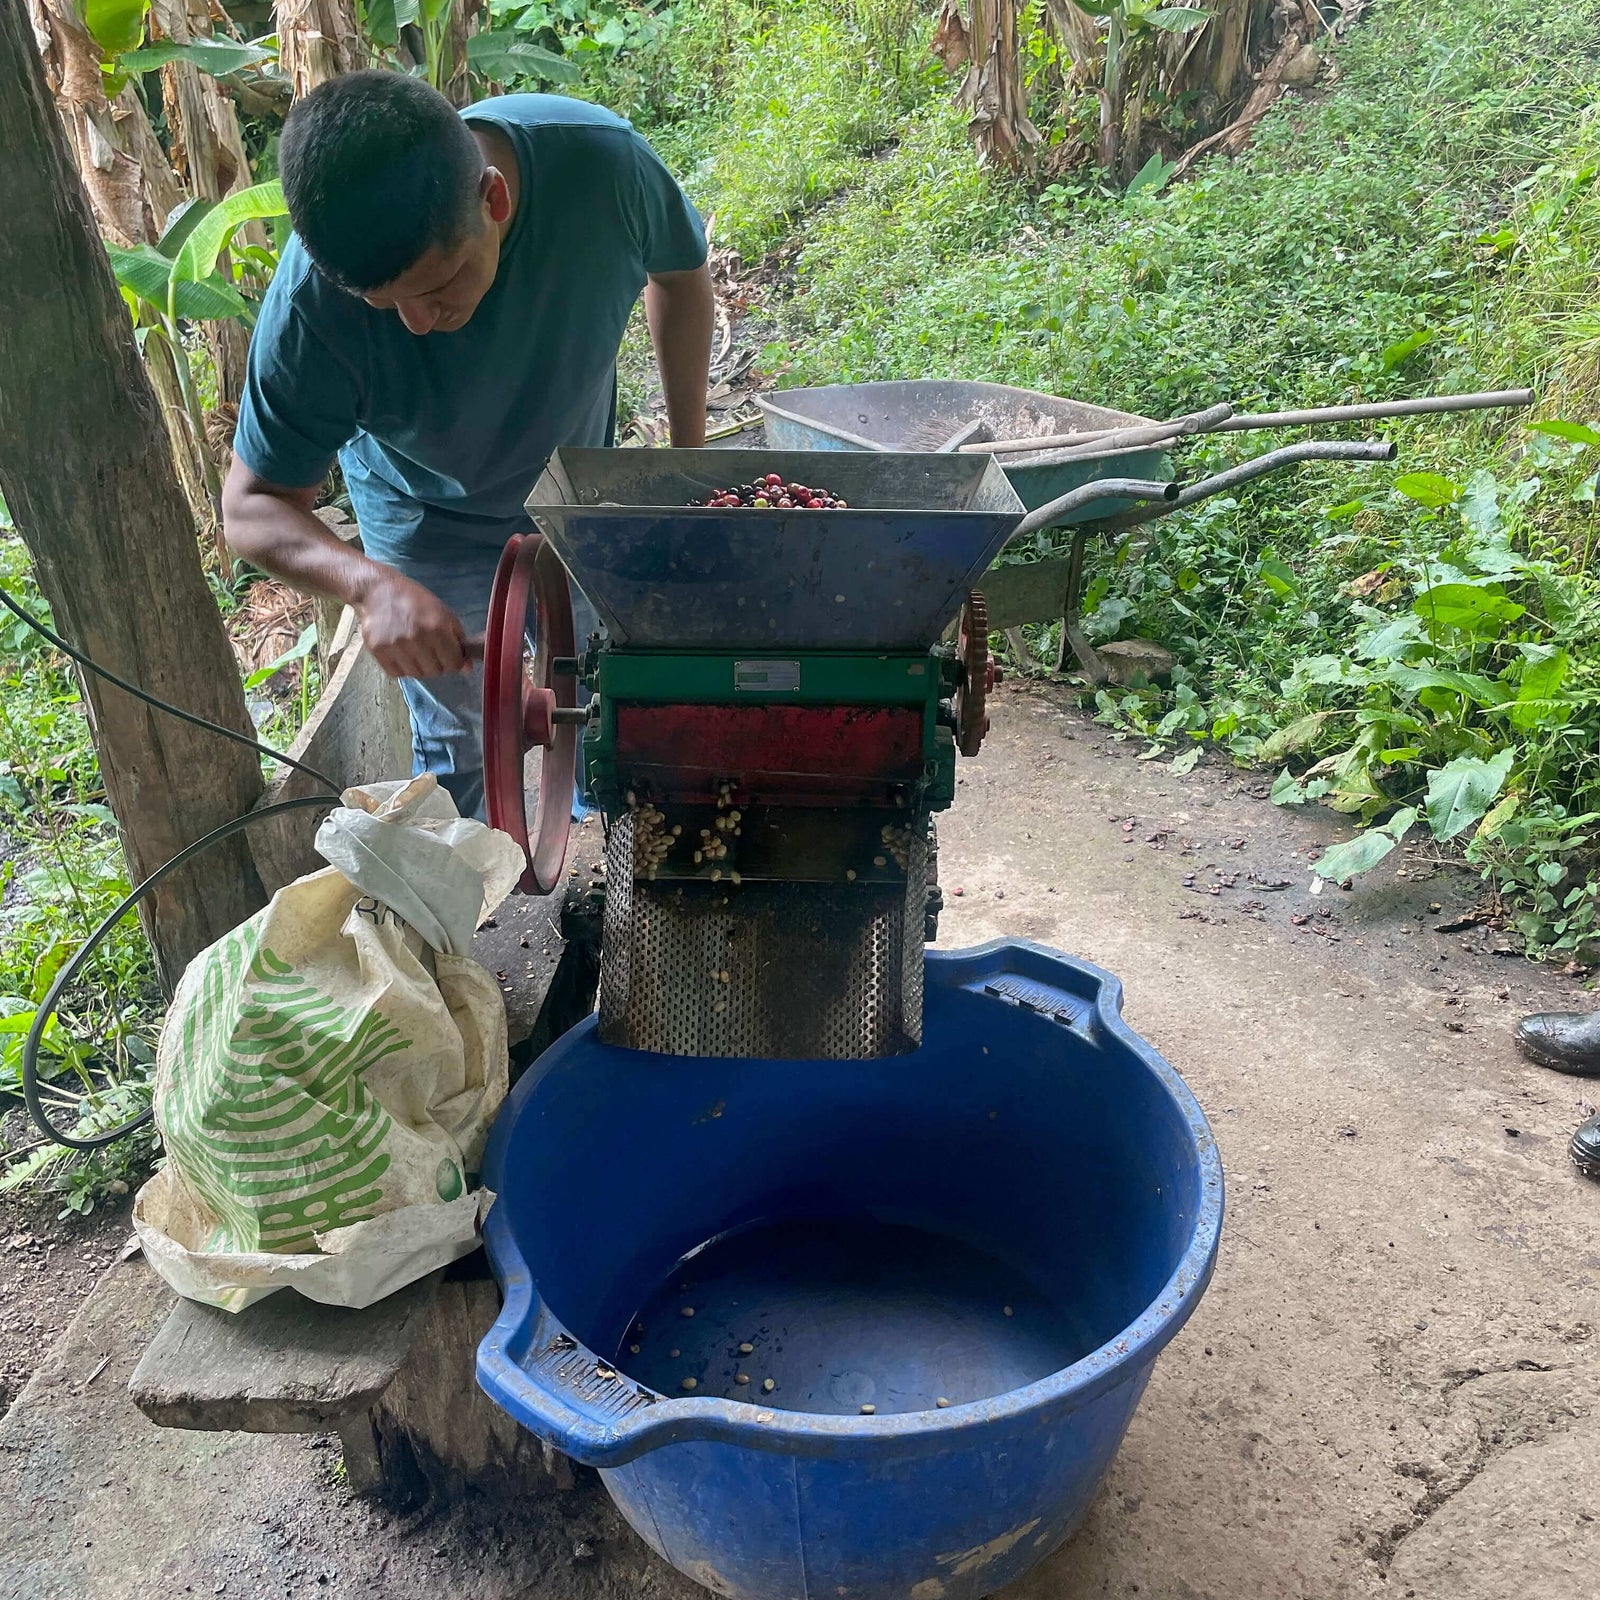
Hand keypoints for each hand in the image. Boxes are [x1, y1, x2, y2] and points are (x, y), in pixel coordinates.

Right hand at [354, 570, 468, 679]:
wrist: (378, 590)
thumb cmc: (414, 600)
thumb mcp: (443, 613)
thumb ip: (458, 639)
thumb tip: (467, 669)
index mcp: (437, 627)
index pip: (454, 664)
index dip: (454, 663)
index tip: (448, 656)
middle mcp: (417, 638)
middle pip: (435, 672)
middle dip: (437, 664)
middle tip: (429, 652)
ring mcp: (396, 645)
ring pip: (416, 674)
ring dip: (418, 667)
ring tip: (413, 651)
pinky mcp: (378, 650)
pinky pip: (396, 673)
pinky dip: (400, 668)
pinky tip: (400, 653)